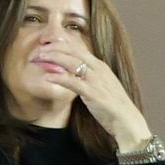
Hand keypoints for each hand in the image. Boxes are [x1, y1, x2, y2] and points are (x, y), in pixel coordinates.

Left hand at [37, 46, 151, 151]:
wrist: (127, 120)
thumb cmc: (113, 105)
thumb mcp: (101, 85)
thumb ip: (88, 77)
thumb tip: (71, 73)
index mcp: (100, 66)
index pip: (78, 47)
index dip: (60, 44)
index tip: (46, 45)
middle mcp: (98, 69)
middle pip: (72, 51)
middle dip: (53, 48)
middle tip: (37, 50)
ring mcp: (96, 80)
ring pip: (71, 62)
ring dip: (52, 58)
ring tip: (38, 59)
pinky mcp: (93, 93)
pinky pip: (72, 82)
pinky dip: (58, 77)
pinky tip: (47, 77)